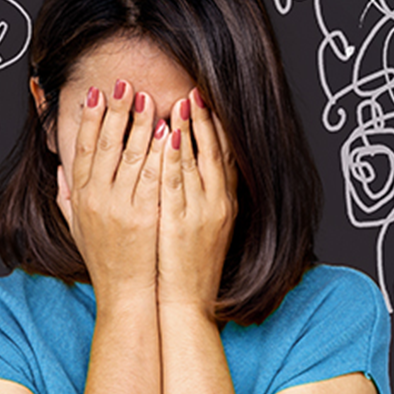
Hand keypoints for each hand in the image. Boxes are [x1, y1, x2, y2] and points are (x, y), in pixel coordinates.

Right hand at [56, 80, 164, 300]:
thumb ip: (66, 197)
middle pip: (105, 143)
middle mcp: (96, 198)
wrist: (125, 294)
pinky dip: (159, 150)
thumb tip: (61, 169)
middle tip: (124, 82)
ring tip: (147, 97)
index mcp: (80, 196)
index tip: (96, 93)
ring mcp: (120, 206)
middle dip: (115, 109)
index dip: (88, 118)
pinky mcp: (145, 216)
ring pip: (129, 154)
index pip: (83, 148)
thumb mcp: (76, 227)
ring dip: (139, 122)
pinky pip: (153, 175)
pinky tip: (168, 131)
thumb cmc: (104, 261)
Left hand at [158, 88, 236, 317]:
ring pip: (198, 162)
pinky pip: (178, 184)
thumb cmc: (192, 267)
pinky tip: (169, 137)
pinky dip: (174, 159)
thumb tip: (191, 170)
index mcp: (224, 203)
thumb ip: (199, 197)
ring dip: (190, 130)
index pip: (222, 155)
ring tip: (182, 102)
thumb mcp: (205, 228)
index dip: (216, 127)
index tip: (206, 101)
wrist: (188, 303)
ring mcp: (202, 212)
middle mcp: (218, 204)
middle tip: (197, 90)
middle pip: (216, 152)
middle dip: (206, 119)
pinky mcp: (182, 223)